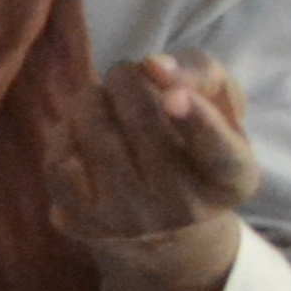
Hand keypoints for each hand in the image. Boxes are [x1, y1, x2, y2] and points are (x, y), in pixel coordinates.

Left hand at [39, 52, 259, 271]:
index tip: (174, 96)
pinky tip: (80, 129)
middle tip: (124, 71)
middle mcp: (186, 208)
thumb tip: (155, 66)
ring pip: (95, 134)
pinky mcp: (84, 224)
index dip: (195, 120)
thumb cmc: (193, 142)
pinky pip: (58, 161)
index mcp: (232, 179)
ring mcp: (132, 221)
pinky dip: (66, 130)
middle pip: (142, 121)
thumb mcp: (219, 104)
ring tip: (102, 96)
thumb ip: (200, 73)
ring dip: (91, 98)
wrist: (158, 215)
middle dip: (125, 80)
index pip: (217, 151)